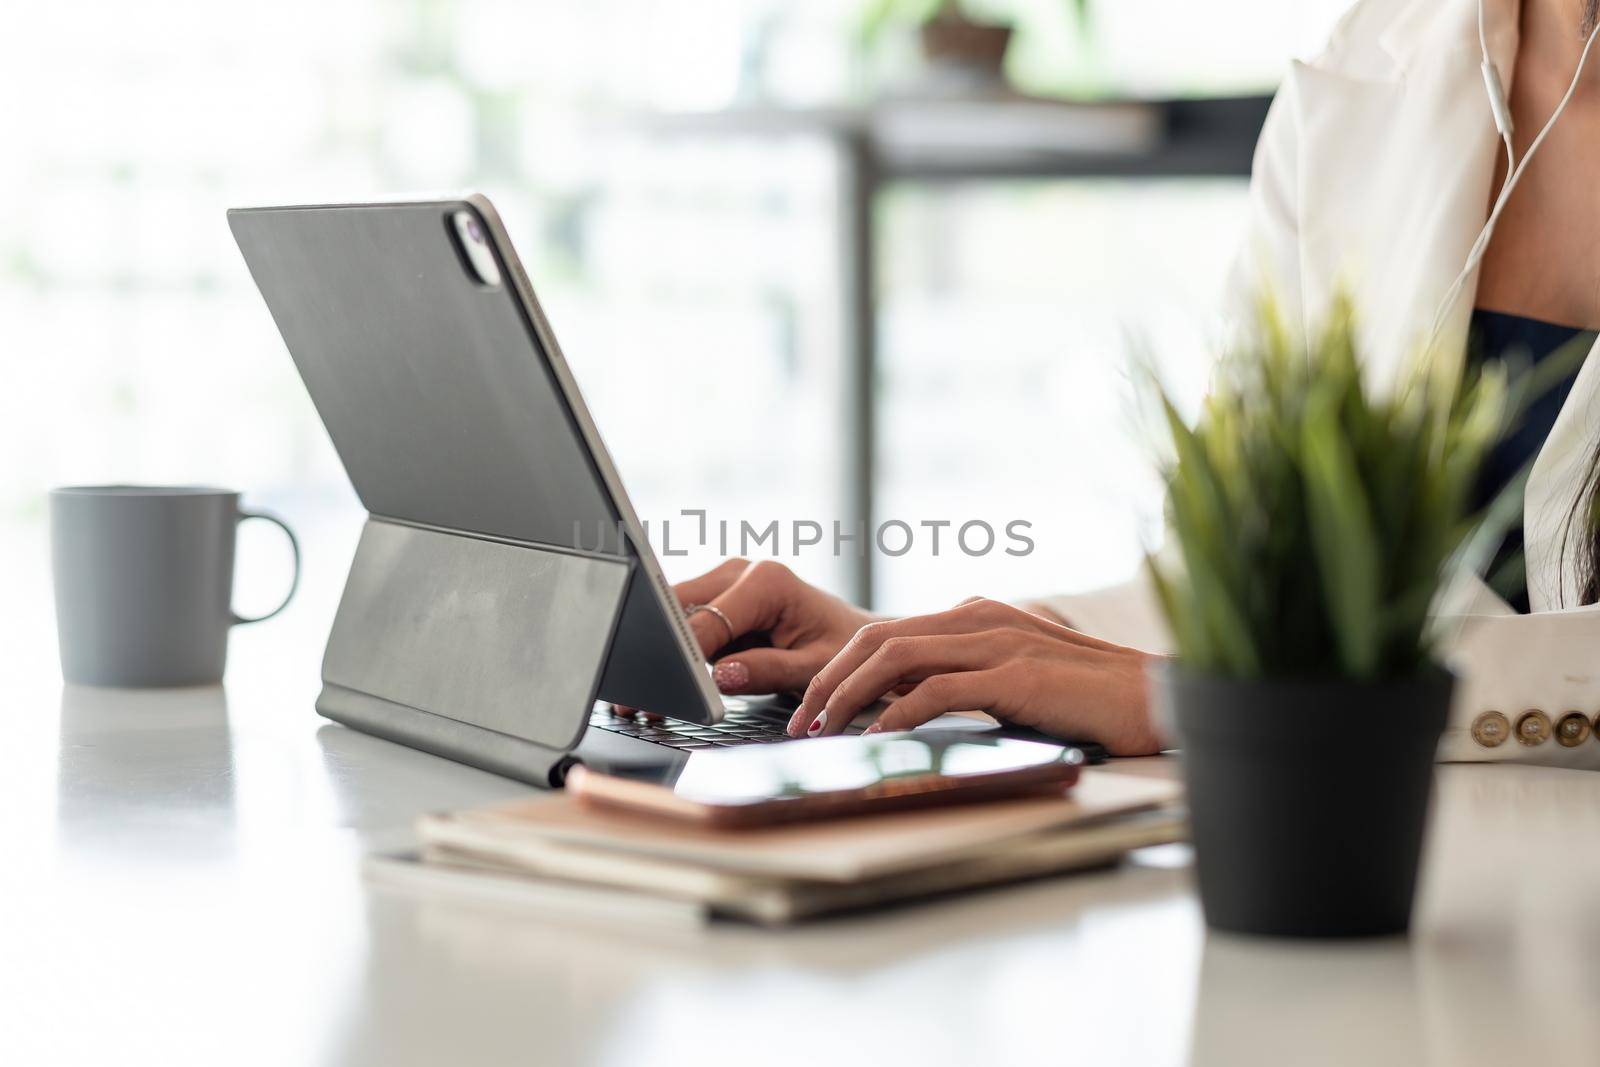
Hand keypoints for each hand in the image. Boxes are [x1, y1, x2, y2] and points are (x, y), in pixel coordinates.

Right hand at [610, 559, 877, 716]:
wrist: (857, 638)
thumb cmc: (843, 649)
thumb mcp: (813, 669)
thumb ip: (769, 671)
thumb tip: (723, 677)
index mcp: (767, 581)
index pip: (707, 622)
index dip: (681, 658)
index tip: (662, 690)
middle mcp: (740, 572)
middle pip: (678, 608)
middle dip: (659, 652)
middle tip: (636, 697)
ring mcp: (725, 582)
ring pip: (673, 612)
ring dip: (662, 651)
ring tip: (645, 695)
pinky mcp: (717, 598)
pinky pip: (685, 621)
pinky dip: (673, 650)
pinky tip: (665, 680)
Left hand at [786, 597, 1163, 755]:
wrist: (1159, 699)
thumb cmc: (1088, 700)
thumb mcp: (1014, 682)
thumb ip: (966, 681)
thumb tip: (905, 709)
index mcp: (976, 615)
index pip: (887, 633)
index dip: (841, 668)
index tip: (814, 707)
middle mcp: (980, 618)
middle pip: (878, 639)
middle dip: (830, 681)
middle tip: (801, 722)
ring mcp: (998, 641)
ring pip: (896, 657)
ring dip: (849, 696)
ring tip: (823, 733)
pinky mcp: (1016, 674)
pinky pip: (937, 691)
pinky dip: (896, 716)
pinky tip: (875, 741)